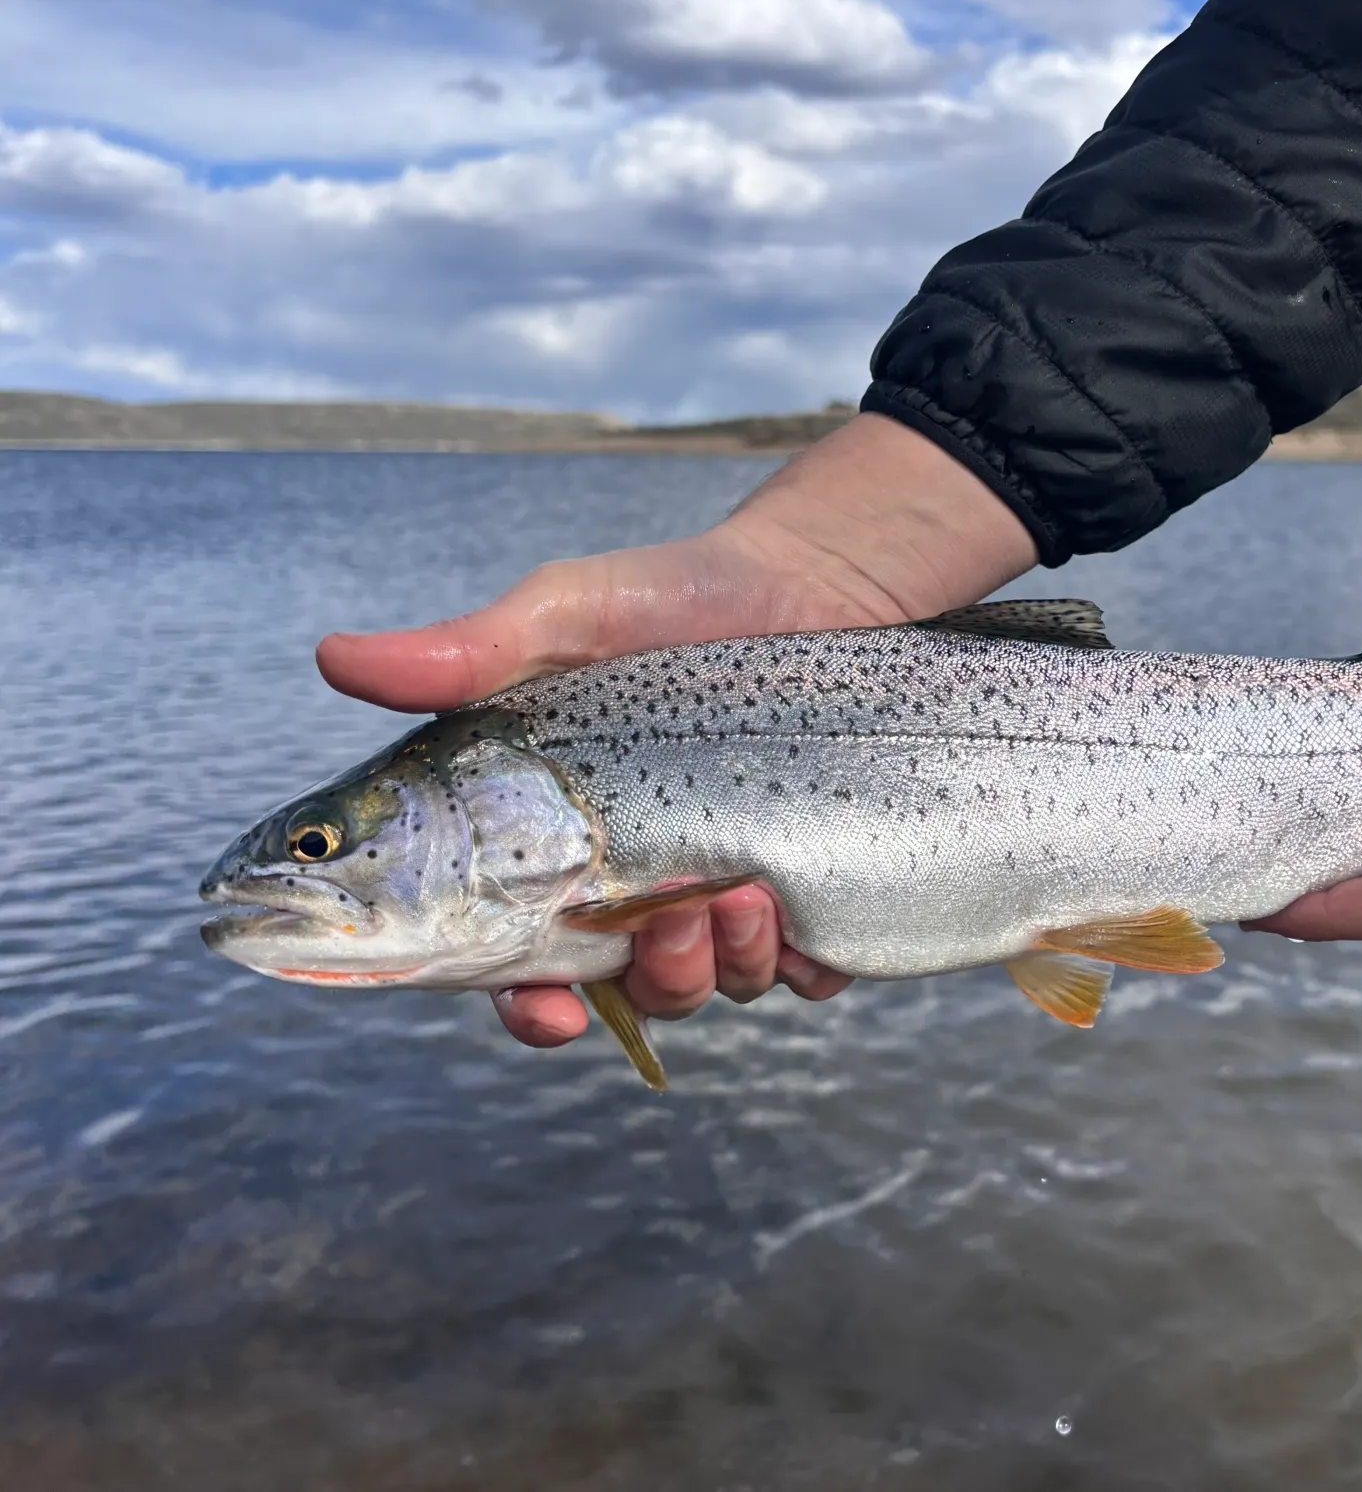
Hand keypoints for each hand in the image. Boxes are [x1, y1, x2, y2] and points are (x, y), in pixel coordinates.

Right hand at [316, 413, 1038, 1046]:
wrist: (806, 579)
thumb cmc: (670, 598)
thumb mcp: (563, 618)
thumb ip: (465, 655)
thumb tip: (333, 658)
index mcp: (558, 849)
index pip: (525, 958)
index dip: (528, 1004)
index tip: (545, 1004)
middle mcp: (636, 885)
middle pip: (627, 992)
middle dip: (649, 983)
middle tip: (665, 924)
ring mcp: (722, 893)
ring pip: (713, 985)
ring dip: (722, 963)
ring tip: (740, 892)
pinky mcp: (806, 887)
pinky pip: (804, 969)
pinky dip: (800, 961)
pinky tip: (799, 913)